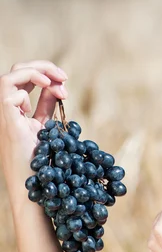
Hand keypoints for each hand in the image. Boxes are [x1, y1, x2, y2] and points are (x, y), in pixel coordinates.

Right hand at [0, 60, 67, 187]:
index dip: (46, 74)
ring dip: (35, 72)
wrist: (35, 184)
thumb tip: (58, 88)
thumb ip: (48, 106)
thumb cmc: (40, 160)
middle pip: (17, 71)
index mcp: (18, 108)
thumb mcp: (46, 127)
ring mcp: (5, 114)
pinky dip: (27, 89)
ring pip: (8, 78)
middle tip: (64, 77)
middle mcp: (8, 108)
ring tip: (55, 80)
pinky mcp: (7, 122)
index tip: (65, 84)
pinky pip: (7, 93)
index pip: (26, 78)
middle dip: (43, 67)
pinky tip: (44, 97)